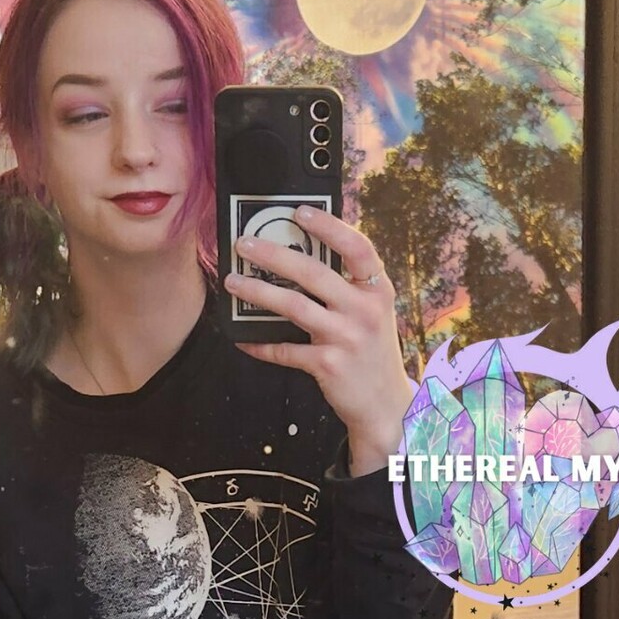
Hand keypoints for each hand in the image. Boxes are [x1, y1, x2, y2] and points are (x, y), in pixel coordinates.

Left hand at [224, 206, 415, 475]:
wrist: (385, 406)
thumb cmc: (372, 352)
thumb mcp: (373, 313)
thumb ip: (349, 286)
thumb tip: (303, 254)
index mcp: (377, 290)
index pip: (357, 248)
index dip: (329, 226)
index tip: (299, 212)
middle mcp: (364, 310)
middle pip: (313, 272)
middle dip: (274, 255)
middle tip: (244, 244)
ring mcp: (346, 338)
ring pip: (293, 306)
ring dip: (258, 292)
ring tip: (233, 282)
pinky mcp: (328, 365)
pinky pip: (285, 350)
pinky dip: (261, 344)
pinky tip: (243, 339)